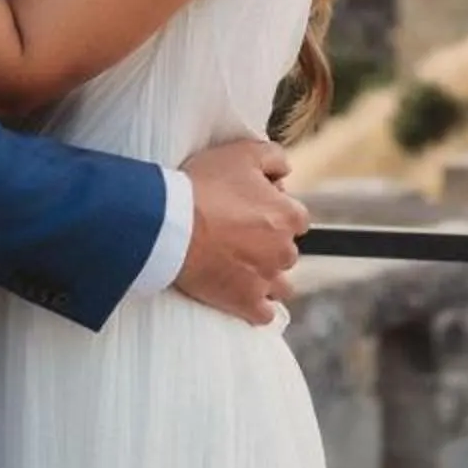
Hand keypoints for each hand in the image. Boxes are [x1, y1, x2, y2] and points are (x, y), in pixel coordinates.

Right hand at [174, 137, 306, 326]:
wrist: (171, 224)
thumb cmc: (204, 186)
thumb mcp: (243, 153)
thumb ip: (274, 157)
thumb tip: (285, 172)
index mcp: (288, 216)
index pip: (296, 218)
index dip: (275, 212)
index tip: (253, 211)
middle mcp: (284, 250)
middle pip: (286, 251)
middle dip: (269, 245)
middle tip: (239, 237)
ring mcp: (266, 280)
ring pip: (281, 286)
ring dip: (267, 278)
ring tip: (240, 269)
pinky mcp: (245, 303)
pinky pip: (264, 314)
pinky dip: (256, 307)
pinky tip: (241, 296)